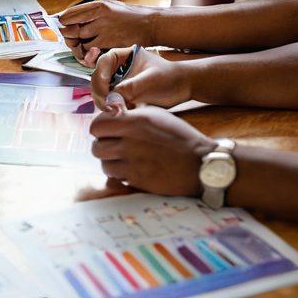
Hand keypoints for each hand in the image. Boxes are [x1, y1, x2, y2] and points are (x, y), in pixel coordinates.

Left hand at [59, 1, 156, 54]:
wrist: (150, 24)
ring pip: (80, 42)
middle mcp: (99, 17)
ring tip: (80, 44)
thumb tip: (71, 16)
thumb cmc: (129, 15)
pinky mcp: (109, 44)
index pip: (70, 14)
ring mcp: (104, 31)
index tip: (61, 24)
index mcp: (98, 6)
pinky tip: (92, 50)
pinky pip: (91, 51)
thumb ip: (92, 11)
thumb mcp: (110, 6)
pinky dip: (88, 53)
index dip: (62, 21)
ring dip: (78, 45)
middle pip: (71, 29)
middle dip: (68, 35)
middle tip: (69, 36)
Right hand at [90, 46, 191, 109]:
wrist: (183, 87)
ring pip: (102, 92)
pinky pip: (111, 102)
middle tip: (109, 108)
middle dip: (101, 93)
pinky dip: (112, 109)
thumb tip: (111, 97)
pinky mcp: (123, 95)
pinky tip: (121, 114)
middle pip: (98, 79)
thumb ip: (130, 87)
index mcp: (123, 56)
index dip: (100, 75)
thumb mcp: (150, 80)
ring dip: (105, 103)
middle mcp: (118, 68)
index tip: (106, 90)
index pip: (103, 62)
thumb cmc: (169, 77)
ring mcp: (119, 82)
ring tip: (116, 113)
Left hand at [90, 104, 216, 194]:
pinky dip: (120, 176)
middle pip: (96, 147)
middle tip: (113, 147)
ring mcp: (133, 164)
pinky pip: (117, 179)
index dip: (99, 129)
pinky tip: (132, 170)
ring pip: (104, 165)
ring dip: (110, 163)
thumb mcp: (155, 115)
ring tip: (123, 160)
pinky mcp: (138, 182)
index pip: (96, 126)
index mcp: (134, 122)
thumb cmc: (179, 136)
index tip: (106, 131)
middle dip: (103, 146)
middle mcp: (130, 143)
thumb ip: (130, 115)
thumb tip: (110, 115)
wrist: (201, 164)